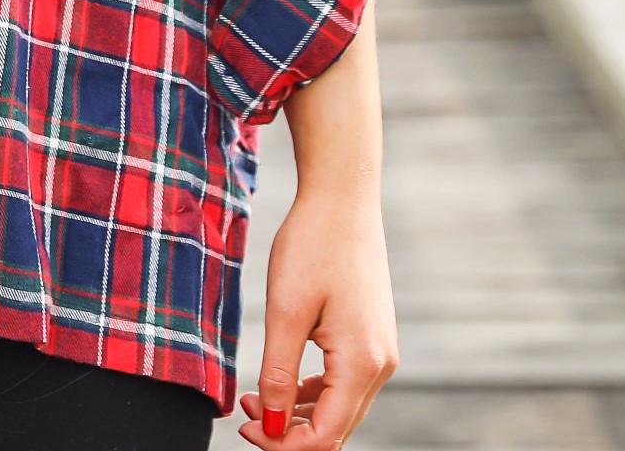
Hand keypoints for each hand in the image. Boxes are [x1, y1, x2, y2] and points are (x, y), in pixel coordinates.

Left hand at [237, 167, 398, 447]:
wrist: (342, 198)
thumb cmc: (312, 246)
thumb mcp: (286, 312)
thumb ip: (278, 374)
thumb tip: (271, 426)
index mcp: (362, 363)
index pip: (325, 436)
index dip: (282, 444)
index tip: (244, 427)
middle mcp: (380, 364)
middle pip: (335, 429)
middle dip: (288, 433)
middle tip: (244, 414)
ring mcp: (380, 351)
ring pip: (339, 409)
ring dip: (297, 414)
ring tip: (253, 397)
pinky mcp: (371, 337)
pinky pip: (342, 384)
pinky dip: (311, 393)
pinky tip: (279, 380)